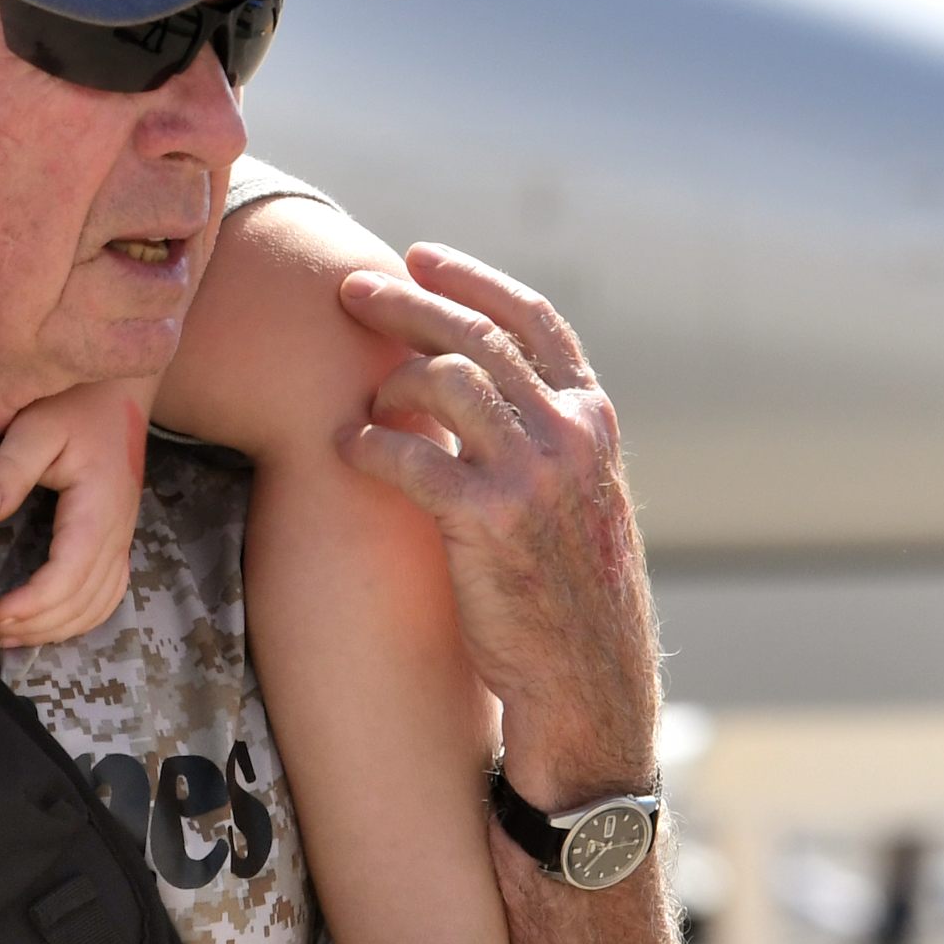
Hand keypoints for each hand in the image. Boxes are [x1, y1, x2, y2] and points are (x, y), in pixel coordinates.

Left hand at [0, 379, 148, 645]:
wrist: (118, 389)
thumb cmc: (74, 403)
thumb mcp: (35, 426)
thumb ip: (10, 469)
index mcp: (98, 509)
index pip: (68, 576)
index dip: (30, 605)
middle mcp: (117, 531)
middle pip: (81, 602)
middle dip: (33, 625)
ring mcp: (122, 537)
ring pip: (97, 606)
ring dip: (54, 630)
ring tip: (6, 634)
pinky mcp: (117, 538)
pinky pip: (107, 595)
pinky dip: (77, 619)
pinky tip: (44, 622)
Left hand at [338, 244, 659, 806]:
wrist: (588, 687)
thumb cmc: (569, 597)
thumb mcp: (579, 498)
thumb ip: (543, 436)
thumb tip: (474, 381)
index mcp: (596, 421)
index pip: (535, 319)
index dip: (473, 279)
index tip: (422, 256)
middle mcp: (573, 435)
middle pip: (478, 336)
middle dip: (406, 302)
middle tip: (349, 288)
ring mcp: (536, 475)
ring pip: (446, 378)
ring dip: (388, 378)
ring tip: (361, 400)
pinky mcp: (491, 521)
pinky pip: (413, 454)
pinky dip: (370, 443)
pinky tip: (347, 448)